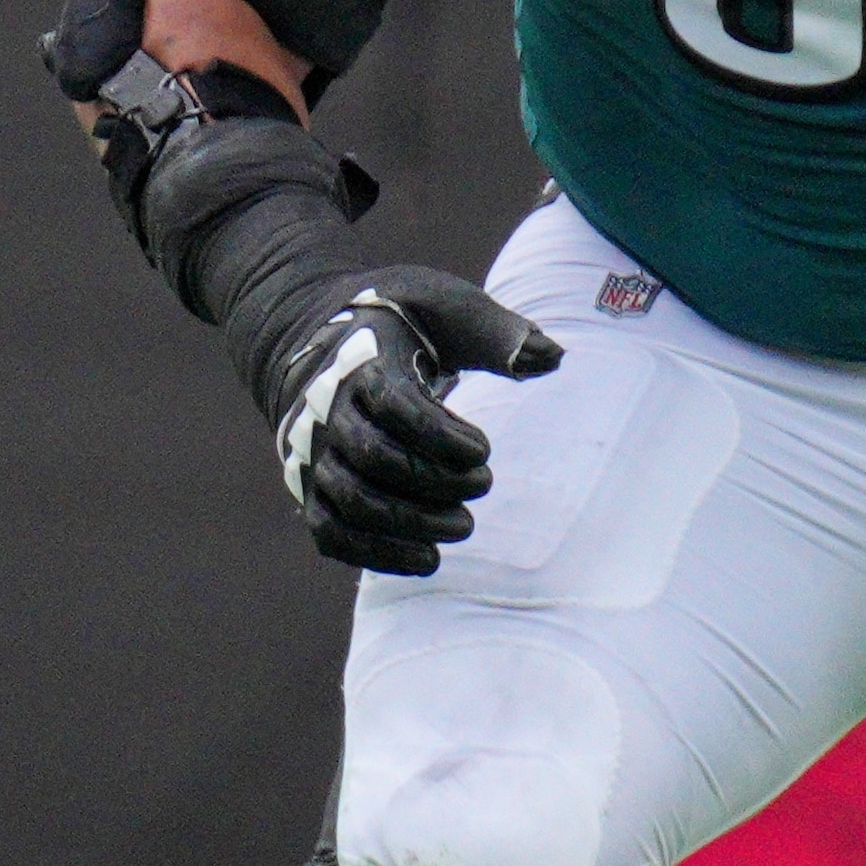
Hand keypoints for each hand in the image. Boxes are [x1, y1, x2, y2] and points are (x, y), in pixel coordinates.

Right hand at [264, 270, 562, 574]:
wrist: (325, 342)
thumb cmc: (401, 323)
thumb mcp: (444, 305)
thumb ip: (496, 331)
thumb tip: (552, 356)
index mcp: (361, 363)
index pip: (394, 406)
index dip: (441, 436)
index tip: (484, 449)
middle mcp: (328, 412)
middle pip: (373, 458)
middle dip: (434, 481)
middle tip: (483, 484)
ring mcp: (315, 455)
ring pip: (351, 502)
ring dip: (411, 524)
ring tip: (463, 526)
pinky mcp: (313, 490)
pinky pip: (332, 534)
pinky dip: (377, 554)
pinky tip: (428, 560)